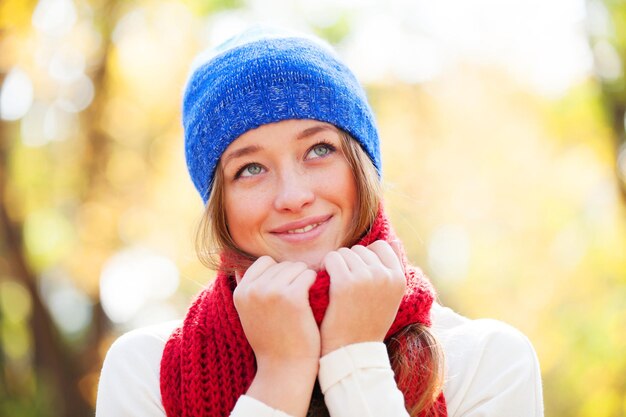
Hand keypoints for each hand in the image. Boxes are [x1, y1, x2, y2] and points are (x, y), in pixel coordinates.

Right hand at [234, 255, 319, 364]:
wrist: (284, 367)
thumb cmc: (270, 341)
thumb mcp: (248, 314)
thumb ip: (246, 289)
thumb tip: (239, 267)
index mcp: (241, 292)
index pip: (263, 262)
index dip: (277, 273)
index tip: (284, 290)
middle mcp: (253, 289)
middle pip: (281, 264)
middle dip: (292, 277)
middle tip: (295, 300)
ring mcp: (272, 292)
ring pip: (296, 267)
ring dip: (304, 279)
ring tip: (303, 301)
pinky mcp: (293, 296)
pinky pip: (308, 275)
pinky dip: (313, 283)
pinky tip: (311, 298)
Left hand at [320, 240, 405, 355]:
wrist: (352, 352)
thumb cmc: (368, 323)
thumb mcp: (390, 297)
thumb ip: (392, 270)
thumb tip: (395, 240)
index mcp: (399, 279)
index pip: (381, 246)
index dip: (366, 256)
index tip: (358, 273)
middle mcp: (385, 276)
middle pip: (360, 249)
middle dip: (350, 262)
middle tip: (345, 284)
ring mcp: (365, 278)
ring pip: (345, 253)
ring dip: (337, 266)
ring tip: (337, 287)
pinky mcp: (344, 284)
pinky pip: (332, 259)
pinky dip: (326, 267)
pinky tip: (326, 282)